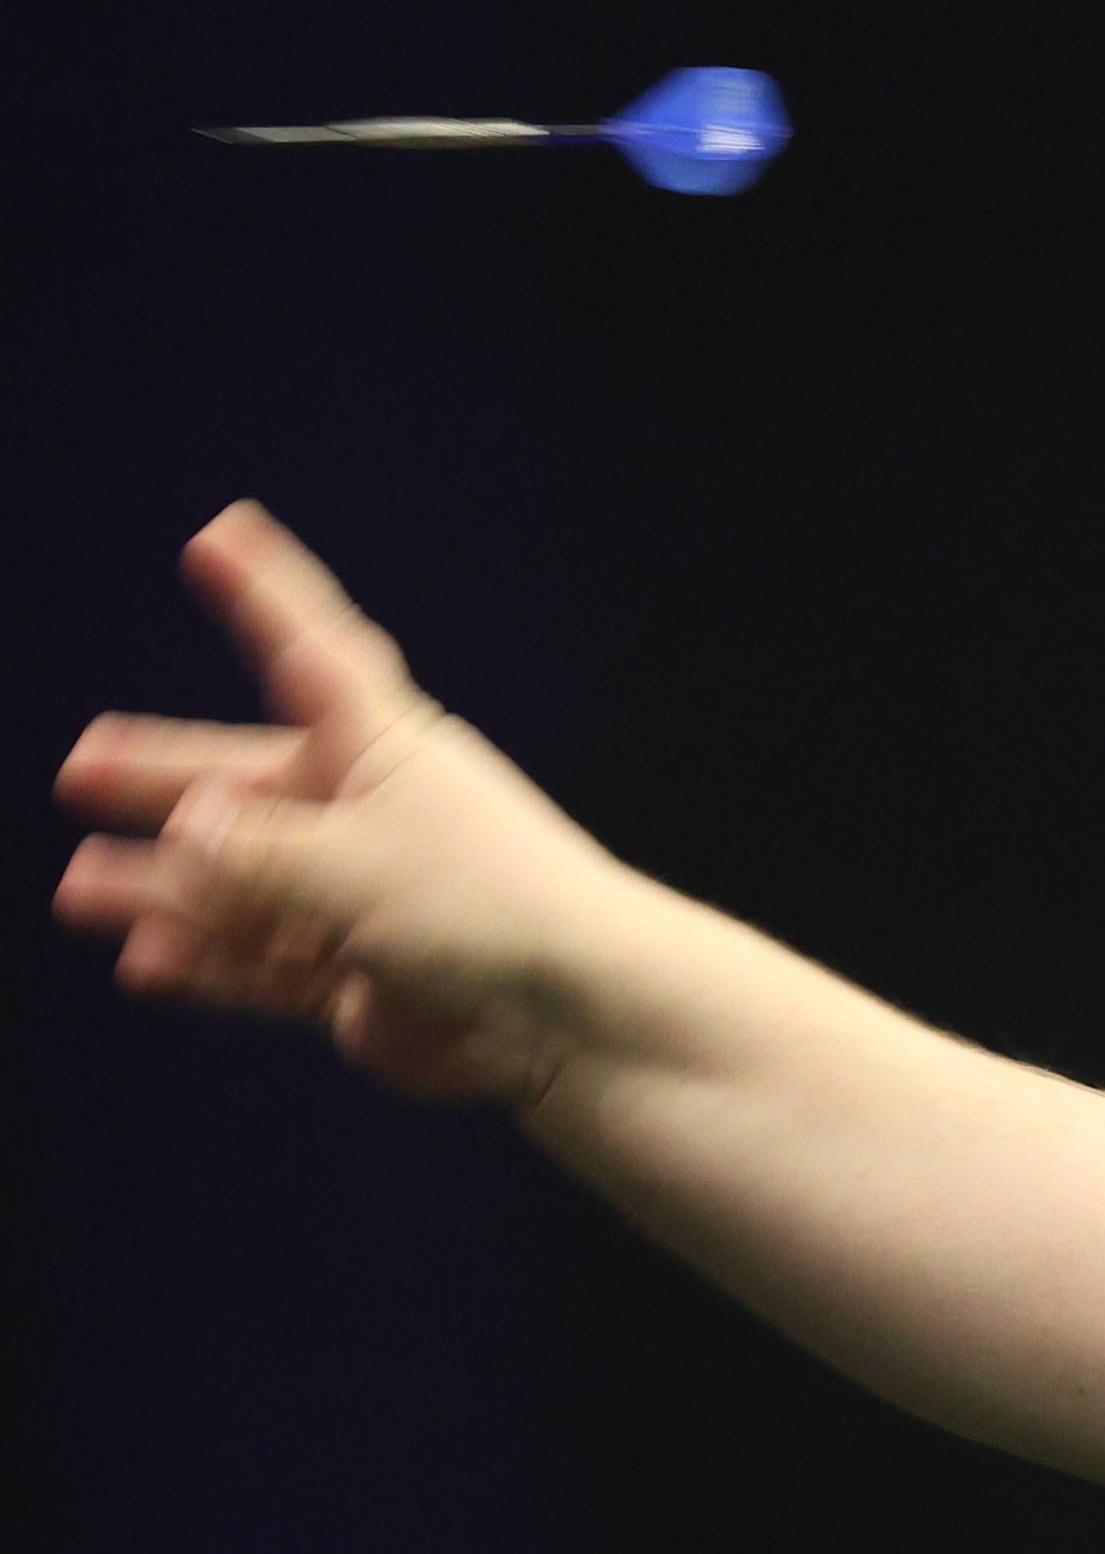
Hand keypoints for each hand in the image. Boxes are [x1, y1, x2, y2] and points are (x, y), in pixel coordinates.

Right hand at [51, 503, 627, 1105]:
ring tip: (81, 891)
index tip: (219, 535)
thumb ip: (254, 856)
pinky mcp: (361, 979)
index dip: (263, 592)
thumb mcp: (350, 863)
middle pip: (246, 786)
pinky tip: (148, 964)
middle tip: (84, 769)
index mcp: (382, 747)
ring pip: (242, 887)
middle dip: (165, 779)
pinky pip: (265, 965)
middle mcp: (367, 814)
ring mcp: (361, 899)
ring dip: (164, 891)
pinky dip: (210, 964)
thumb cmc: (488, 909)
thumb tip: (187, 841)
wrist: (574, 1018)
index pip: (310, 651)